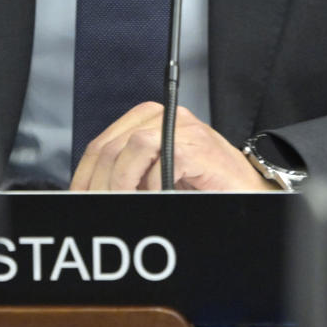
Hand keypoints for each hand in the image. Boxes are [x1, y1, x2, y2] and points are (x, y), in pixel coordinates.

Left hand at [70, 101, 274, 191]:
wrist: (247, 191)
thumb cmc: (204, 186)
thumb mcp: (156, 177)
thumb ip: (130, 175)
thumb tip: (92, 193)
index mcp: (149, 121)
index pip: (102, 144)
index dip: (85, 176)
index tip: (80, 200)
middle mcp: (165, 118)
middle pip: (112, 146)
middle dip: (100, 184)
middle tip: (103, 208)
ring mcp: (183, 129)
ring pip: (132, 147)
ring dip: (123, 183)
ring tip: (129, 203)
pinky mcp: (198, 145)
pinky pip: (160, 159)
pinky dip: (152, 184)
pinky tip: (157, 196)